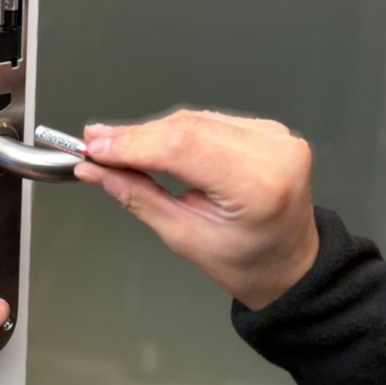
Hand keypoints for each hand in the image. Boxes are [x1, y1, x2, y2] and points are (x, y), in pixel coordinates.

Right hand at [77, 110, 318, 309]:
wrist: (290, 264)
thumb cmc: (245, 262)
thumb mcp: (183, 237)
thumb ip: (137, 196)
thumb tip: (94, 169)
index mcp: (257, 187)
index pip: (182, 148)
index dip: (132, 145)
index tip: (95, 149)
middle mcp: (272, 153)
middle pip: (185, 128)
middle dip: (135, 137)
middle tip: (95, 144)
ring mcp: (274, 137)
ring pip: (194, 120)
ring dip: (152, 132)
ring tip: (115, 144)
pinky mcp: (268, 130)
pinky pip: (210, 120)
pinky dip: (176, 130)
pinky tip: (152, 142)